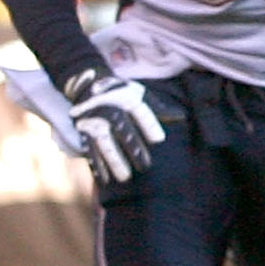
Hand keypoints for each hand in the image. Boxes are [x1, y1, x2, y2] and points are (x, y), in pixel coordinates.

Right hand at [62, 68, 163, 186]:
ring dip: (114, 160)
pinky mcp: (83, 132)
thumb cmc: (123, 94)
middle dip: (133, 147)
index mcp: (126, 99)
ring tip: (125, 177)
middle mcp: (109, 109)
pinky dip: (96, 165)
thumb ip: (158, 108)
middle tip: (145, 165)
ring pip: (104, 142)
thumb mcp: (140, 95)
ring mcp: (95, 121)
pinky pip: (89, 149)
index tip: (159, 140)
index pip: (140, 112)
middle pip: (121, 128)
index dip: (149, 125)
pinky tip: (104, 179)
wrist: (88, 85)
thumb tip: (180, 117)